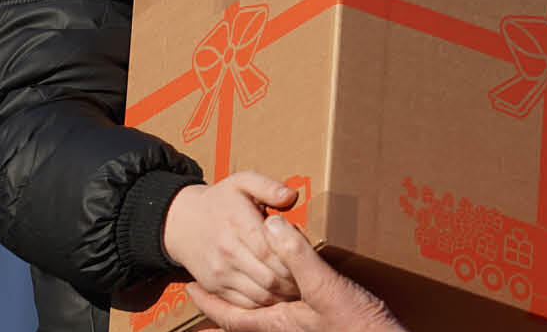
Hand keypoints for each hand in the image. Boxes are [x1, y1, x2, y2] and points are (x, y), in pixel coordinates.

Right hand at [163, 171, 301, 307]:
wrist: (181, 221)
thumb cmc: (219, 201)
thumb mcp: (242, 182)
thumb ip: (268, 186)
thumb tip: (291, 196)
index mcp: (238, 224)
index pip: (273, 251)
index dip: (294, 259)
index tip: (308, 258)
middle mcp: (227, 252)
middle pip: (269, 276)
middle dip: (293, 280)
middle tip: (308, 277)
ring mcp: (219, 272)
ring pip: (260, 294)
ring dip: (282, 294)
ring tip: (297, 287)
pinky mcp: (214, 287)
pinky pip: (245, 303)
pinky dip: (264, 303)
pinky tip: (276, 293)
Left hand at [190, 215, 407, 331]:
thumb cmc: (358, 326)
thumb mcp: (326, 288)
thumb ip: (298, 258)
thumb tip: (272, 225)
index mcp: (278, 322)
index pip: (230, 316)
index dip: (207, 304)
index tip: (188, 290)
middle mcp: (285, 329)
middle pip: (243, 320)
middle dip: (223, 306)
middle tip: (208, 289)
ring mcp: (302, 328)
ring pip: (264, 317)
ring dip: (248, 303)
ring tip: (239, 287)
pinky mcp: (321, 324)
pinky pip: (287, 313)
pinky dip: (277, 301)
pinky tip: (289, 291)